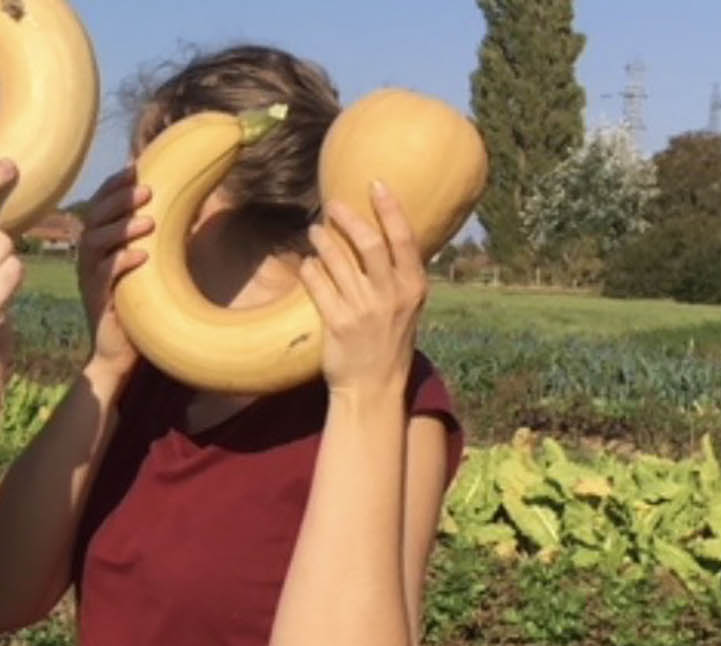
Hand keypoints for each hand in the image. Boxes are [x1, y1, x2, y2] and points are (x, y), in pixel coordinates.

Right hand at [77, 165, 152, 373]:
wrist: (119, 350)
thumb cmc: (137, 303)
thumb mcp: (147, 264)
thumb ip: (156, 236)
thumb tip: (187, 203)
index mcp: (98, 243)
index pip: (100, 205)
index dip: (113, 186)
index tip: (134, 167)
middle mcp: (88, 257)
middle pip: (94, 218)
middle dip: (119, 201)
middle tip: (147, 191)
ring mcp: (90, 278)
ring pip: (94, 243)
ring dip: (121, 229)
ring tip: (148, 222)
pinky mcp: (97, 299)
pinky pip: (103, 276)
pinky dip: (121, 263)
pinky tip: (142, 257)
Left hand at [299, 181, 426, 397]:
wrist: (373, 387)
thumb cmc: (389, 342)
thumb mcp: (408, 307)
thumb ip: (399, 275)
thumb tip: (384, 236)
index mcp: (413, 288)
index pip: (404, 238)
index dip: (389, 208)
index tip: (375, 184)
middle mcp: (391, 296)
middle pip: (368, 243)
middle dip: (348, 218)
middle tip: (332, 204)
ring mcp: (364, 310)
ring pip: (338, 260)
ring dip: (323, 240)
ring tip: (314, 232)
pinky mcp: (337, 323)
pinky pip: (318, 284)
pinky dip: (310, 269)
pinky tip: (307, 264)